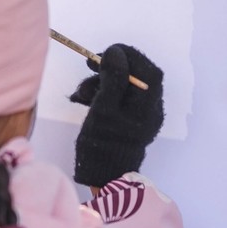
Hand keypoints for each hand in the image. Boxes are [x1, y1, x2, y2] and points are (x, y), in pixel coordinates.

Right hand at [70, 43, 164, 186]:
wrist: (102, 175)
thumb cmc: (103, 143)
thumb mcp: (104, 108)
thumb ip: (112, 79)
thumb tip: (116, 52)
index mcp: (148, 105)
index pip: (146, 69)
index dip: (128, 56)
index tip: (104, 52)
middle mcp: (148, 108)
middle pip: (134, 76)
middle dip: (110, 68)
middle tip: (89, 64)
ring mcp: (138, 115)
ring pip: (122, 86)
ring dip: (100, 82)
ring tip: (79, 93)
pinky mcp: (127, 120)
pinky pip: (117, 98)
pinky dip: (100, 94)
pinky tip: (83, 100)